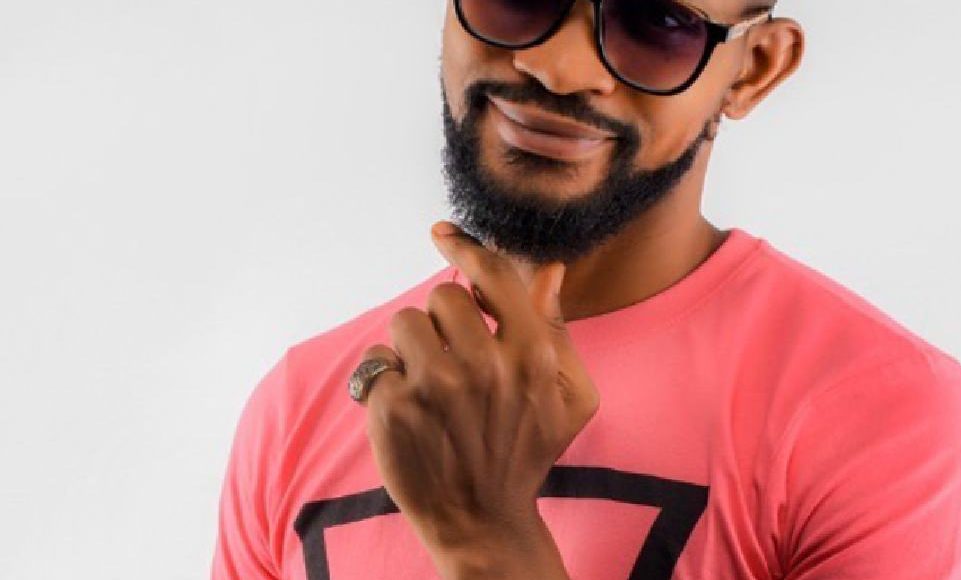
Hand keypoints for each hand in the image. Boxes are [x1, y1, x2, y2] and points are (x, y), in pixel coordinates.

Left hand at [358, 220, 599, 577]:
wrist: (482, 519)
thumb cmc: (526, 453)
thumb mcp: (570, 397)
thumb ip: (558, 331)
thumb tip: (548, 271)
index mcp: (532, 355)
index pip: (493, 276)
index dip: (466, 248)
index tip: (444, 235)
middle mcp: (485, 365)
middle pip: (443, 298)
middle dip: (442, 321)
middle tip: (450, 357)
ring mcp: (436, 386)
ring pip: (406, 323)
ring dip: (411, 348)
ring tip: (427, 384)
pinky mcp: (394, 407)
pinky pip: (377, 362)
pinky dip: (385, 382)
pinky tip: (406, 410)